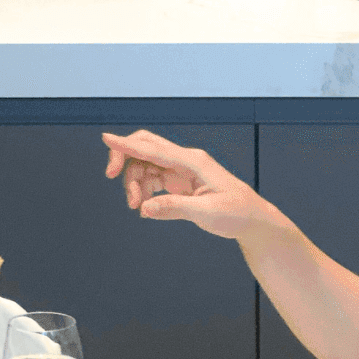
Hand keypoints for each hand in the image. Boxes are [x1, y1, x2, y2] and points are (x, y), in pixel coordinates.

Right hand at [103, 129, 273, 239]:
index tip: (106, 137)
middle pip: (146, 148)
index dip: (128, 145)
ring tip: (135, 206)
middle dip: (126, 159)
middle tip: (112, 177)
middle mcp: (184, 160)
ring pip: (146, 165)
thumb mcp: (207, 213)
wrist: (253, 220)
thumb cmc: (237, 213)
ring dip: (134, 182)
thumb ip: (174, 208)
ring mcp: (181, 169)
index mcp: (193, 161)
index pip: (154, 149)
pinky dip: (144, 190)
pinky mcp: (180, 181)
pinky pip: (153, 178)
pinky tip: (145, 206)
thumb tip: (144, 208)